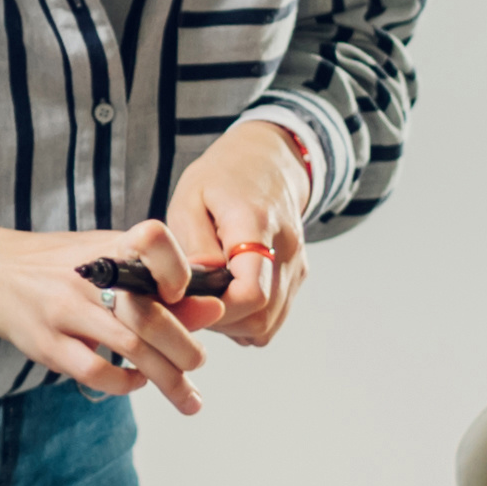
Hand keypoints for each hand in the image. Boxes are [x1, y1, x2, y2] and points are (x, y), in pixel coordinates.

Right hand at [0, 219, 209, 412]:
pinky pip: (98, 372)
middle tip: (199, 364)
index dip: (178, 270)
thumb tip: (215, 308)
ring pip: (132, 349)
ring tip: (187, 393)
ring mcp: (66, 310)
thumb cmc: (68, 269)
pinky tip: (138, 382)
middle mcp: (89, 276)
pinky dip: (126, 383)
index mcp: (110, 247)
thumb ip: (160, 281)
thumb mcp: (109, 258)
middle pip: (151, 314)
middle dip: (185, 348)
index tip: (187, 294)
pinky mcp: (48, 344)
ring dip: (168, 377)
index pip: (154, 241)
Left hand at [162, 118, 317, 345]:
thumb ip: (194, 245)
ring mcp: (296, 265)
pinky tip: (226, 297)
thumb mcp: (191, 199)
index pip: (251, 292)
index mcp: (256, 224)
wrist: (266, 160)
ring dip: (233, 324)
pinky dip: (247, 320)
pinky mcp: (297, 276)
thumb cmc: (221, 178)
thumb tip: (196, 288)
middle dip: (220, 320)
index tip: (189, 300)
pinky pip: (273, 318)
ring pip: (268, 324)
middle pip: (260, 317)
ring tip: (207, 296)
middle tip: (190, 301)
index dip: (217, 309)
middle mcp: (286, 248)